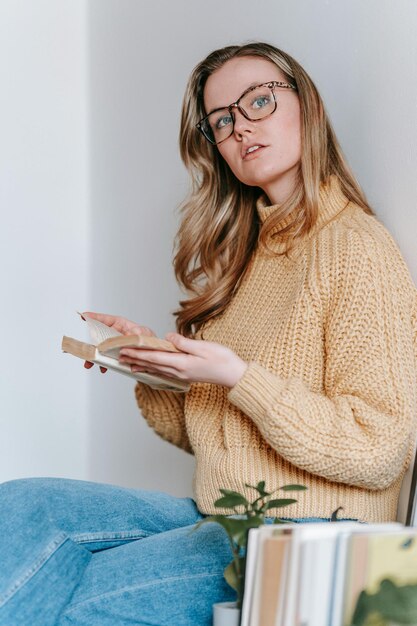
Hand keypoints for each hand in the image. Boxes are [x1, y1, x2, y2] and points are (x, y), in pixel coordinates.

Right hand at [82, 311, 155, 373]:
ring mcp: (115, 345)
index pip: (106, 319)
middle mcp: (116, 335)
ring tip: (89, 363)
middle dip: (90, 342)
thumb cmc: (150, 340)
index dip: (95, 317)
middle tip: (84, 347)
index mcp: (122, 325)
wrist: (154, 355)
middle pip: (99, 336)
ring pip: (101, 349)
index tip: (84, 316)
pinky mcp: (117, 355)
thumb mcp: (145, 334)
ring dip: (94, 356)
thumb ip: (137, 334)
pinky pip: (107, 359)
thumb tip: (130, 336)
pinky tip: (104, 368)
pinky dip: (104, 364)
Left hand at [119, 332, 247, 388]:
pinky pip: (164, 372)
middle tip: (119, 355)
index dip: (139, 352)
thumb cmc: (223, 360)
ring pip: (156, 369)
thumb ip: (184, 343)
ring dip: (141, 365)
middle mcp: (179, 371)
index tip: (125, 348)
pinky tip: (148, 370)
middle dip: (135, 359)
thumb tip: (168, 337)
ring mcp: (182, 375)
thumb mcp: (204, 347)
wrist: (234, 375)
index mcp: (182, 363)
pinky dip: (152, 370)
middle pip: (152, 364)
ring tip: (128, 363)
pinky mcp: (185, 375)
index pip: (155, 357)